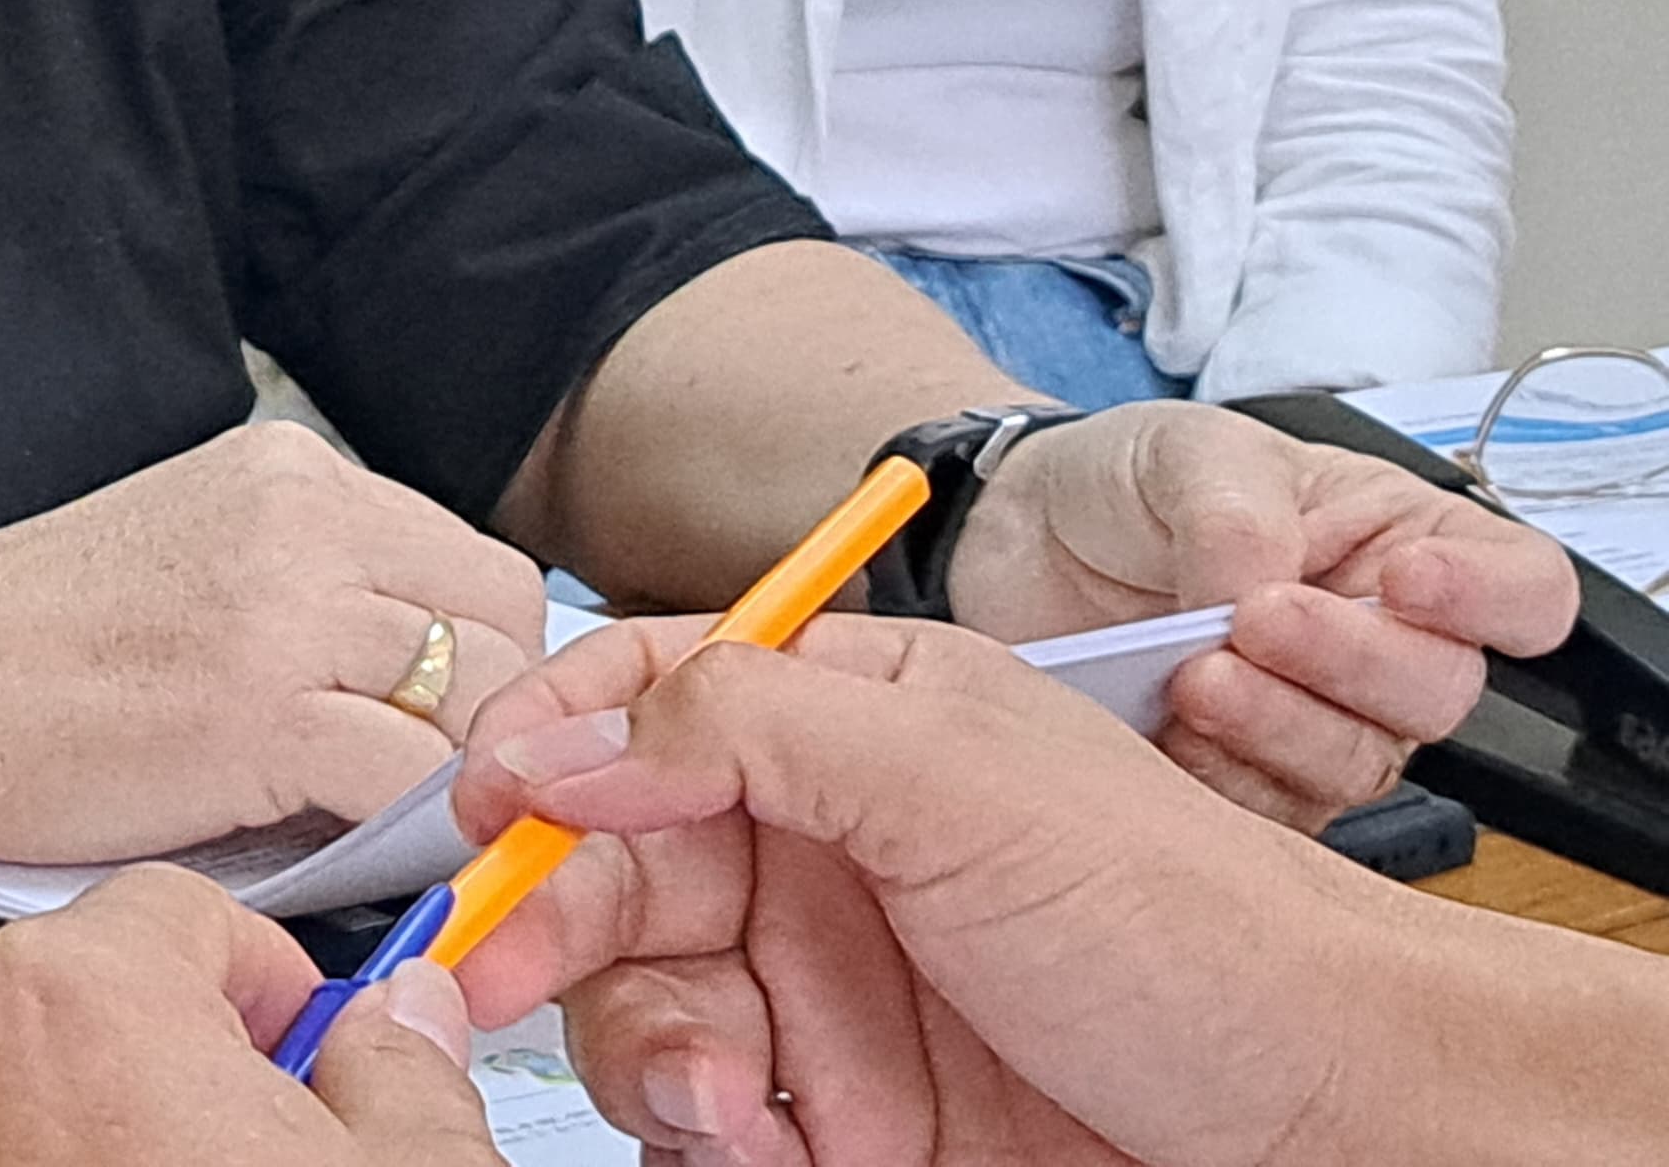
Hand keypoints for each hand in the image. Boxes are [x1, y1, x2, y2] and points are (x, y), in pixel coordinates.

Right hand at [0, 422, 553, 861]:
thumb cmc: (26, 644)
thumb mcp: (191, 556)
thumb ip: (306, 588)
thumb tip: (413, 686)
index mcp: (290, 473)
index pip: (471, 561)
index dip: (483, 660)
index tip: (451, 732)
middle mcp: (306, 518)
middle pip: (503, 619)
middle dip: (496, 716)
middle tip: (447, 792)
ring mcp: (288, 609)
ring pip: (482, 698)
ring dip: (466, 780)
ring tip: (411, 832)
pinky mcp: (262, 711)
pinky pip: (417, 782)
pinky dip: (419, 836)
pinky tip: (377, 860)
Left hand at [0, 863, 500, 1166]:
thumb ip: (403, 1074)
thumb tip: (403, 1025)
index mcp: (71, 1000)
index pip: (174, 914)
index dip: (266, 989)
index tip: (311, 1059)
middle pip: (85, 1004)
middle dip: (177, 1073)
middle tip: (263, 1166)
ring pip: (18, 1103)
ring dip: (98, 1146)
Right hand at [451, 615, 1410, 1166]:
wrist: (1333, 1125)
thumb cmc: (1192, 922)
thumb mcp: (954, 772)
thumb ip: (744, 723)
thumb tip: (563, 735)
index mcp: (846, 722)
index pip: (645, 695)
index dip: (548, 738)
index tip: (483, 804)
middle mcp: (821, 850)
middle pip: (613, 862)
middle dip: (555, 919)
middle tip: (503, 970)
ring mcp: (830, 993)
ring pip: (642, 1006)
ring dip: (646, 1053)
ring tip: (725, 1104)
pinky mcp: (848, 1123)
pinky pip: (708, 1129)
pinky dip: (708, 1144)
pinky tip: (768, 1149)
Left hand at [943, 405, 1578, 825]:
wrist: (1014, 534)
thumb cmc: (1127, 481)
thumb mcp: (1184, 452)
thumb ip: (1236, 515)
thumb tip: (1257, 592)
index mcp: (1400, 544)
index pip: (1518, 589)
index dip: (1489, 599)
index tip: (1409, 581)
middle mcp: (1378, 647)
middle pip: (1438, 692)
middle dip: (1349, 662)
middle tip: (1254, 619)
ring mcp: (1317, 722)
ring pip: (1355, 765)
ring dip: (1278, 726)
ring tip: (1194, 676)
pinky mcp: (1244, 780)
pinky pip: (1272, 817)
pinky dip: (1220, 780)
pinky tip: (1167, 733)